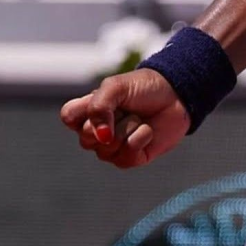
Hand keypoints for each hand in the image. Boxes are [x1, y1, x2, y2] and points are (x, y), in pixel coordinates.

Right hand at [60, 68, 189, 168]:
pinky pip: (126, 157)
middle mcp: (97, 132)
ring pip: (108, 149)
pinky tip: (148, 130)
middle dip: (112, 120)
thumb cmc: (144, 87)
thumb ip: (99, 107)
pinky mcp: (131, 158)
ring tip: (139, 118)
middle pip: (87, 138)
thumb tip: (100, 137)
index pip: (69, 117)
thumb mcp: (116, 87)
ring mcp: (113, 147)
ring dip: (129, 128)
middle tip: (126, 108)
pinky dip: (140, 138)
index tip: (104, 99)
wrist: (177, 94)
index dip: (85, 111)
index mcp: (89, 111)